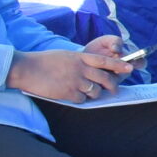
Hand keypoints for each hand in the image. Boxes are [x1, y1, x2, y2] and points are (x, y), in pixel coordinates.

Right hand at [11, 45, 132, 102]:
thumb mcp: (65, 56)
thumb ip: (79, 62)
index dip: (120, 65)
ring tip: (85, 92)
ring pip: (96, 91)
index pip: (106, 61)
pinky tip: (71, 95)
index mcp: (81, 58)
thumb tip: (91, 70)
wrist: (26, 68)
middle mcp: (81, 69)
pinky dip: (79, 99)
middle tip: (113, 90)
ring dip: (94, 94)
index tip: (130, 68)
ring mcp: (76, 81)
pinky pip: (82, 100)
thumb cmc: (43, 61)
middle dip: (112, 86)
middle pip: (106, 79)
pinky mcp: (68, 93)